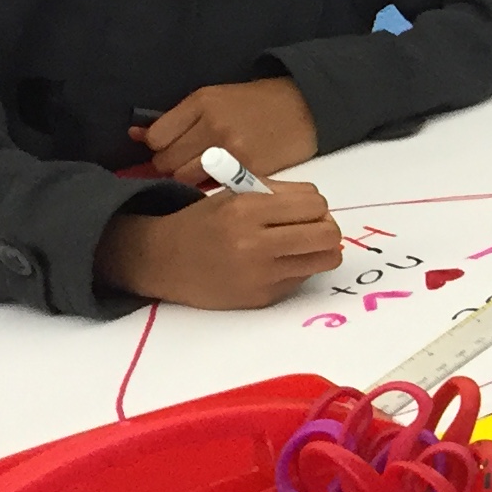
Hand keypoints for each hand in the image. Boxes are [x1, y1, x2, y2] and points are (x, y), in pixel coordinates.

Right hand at [98, 180, 343, 308]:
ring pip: (324, 260)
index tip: (306, 208)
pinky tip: (276, 262)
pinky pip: (303, 278)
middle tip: (312, 228)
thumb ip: (278, 194)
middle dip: (326, 228)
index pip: (315, 205)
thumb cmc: (204, 221)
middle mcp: (255, 243)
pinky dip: (298, 267)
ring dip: (319, 250)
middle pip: (328, 235)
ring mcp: (260, 275)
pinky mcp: (263, 297)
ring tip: (300, 244)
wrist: (164, 261)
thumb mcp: (234, 194)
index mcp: (247, 209)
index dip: (316, 206)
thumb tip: (321, 207)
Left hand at [137, 78, 318, 185]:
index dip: (159, 146)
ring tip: (202, 170)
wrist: (304, 107)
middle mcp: (213, 125)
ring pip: (185, 178)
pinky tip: (221, 175)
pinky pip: (211, 187)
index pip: (156, 138)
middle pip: (167, 161)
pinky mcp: (249, 170)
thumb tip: (134, 134)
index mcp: (202, 102)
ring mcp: (232, 150)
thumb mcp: (212, 99)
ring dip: (188, 177)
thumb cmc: (254, 103)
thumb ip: (175, 119)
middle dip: (170, 164)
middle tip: (186, 161)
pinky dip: (210, 185)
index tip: (170, 147)